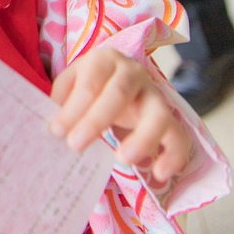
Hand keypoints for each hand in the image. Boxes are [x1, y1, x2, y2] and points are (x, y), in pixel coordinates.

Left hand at [50, 49, 191, 186]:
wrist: (117, 79)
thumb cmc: (90, 84)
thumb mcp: (70, 83)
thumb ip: (61, 99)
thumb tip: (54, 125)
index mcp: (104, 60)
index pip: (90, 83)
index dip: (73, 108)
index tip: (57, 131)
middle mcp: (133, 73)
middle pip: (119, 94)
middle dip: (96, 121)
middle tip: (76, 145)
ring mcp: (155, 95)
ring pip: (157, 114)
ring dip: (142, 138)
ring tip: (123, 159)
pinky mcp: (170, 118)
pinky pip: (179, 136)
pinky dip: (174, 155)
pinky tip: (159, 173)